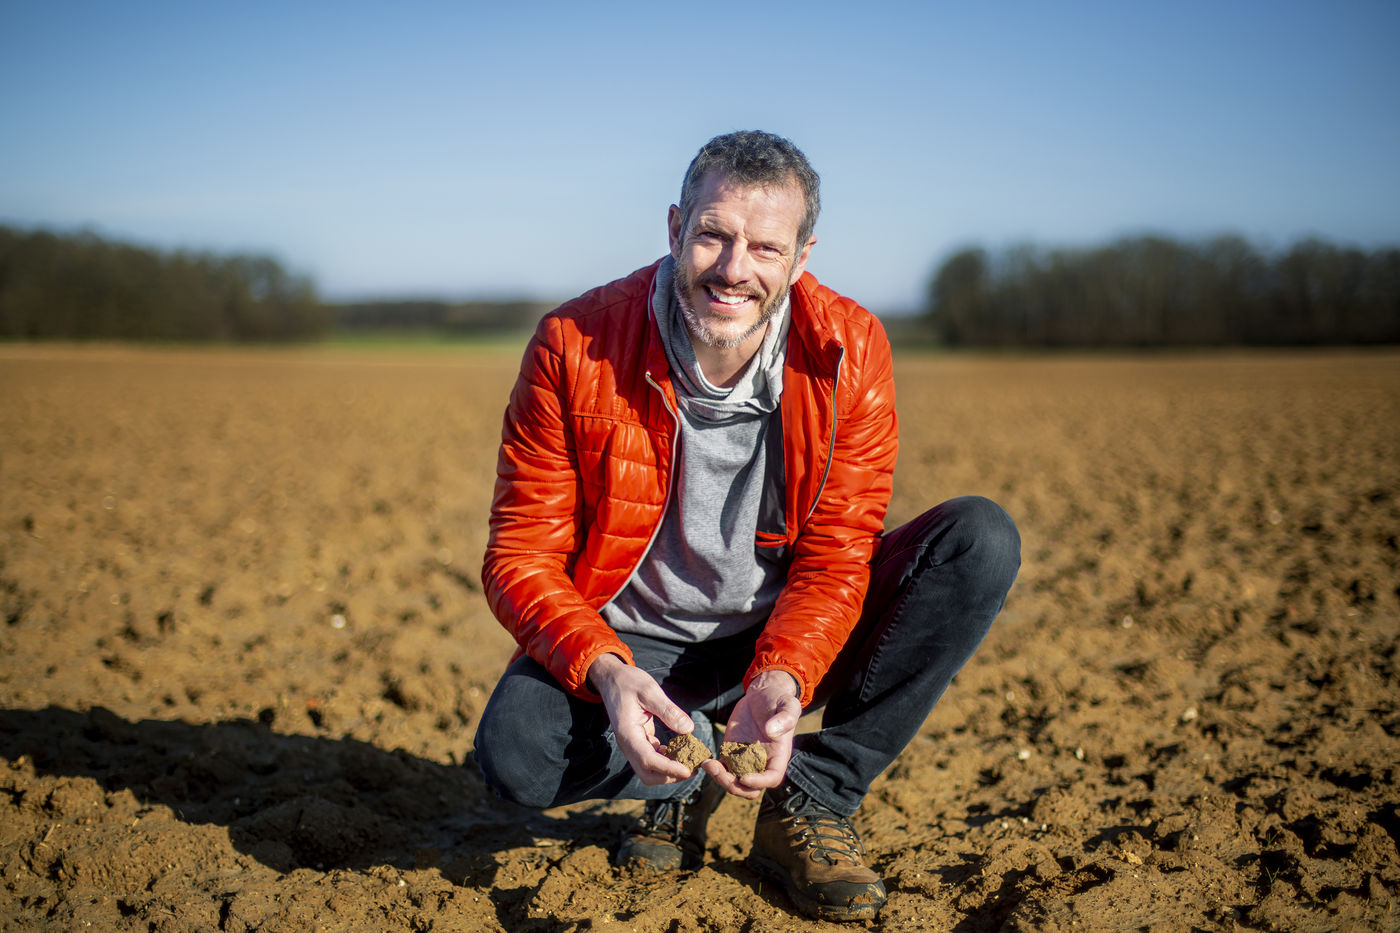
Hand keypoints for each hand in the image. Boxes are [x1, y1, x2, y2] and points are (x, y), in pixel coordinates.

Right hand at [587, 653, 696, 785]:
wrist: (612, 679)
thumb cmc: (628, 682)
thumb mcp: (649, 691)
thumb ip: (668, 711)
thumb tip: (688, 729)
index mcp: (628, 734)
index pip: (648, 761)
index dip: (669, 769)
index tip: (688, 770)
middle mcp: (628, 744)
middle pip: (647, 774)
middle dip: (669, 776)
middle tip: (692, 769)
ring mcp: (633, 744)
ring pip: (650, 769)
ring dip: (669, 770)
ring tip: (691, 761)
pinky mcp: (639, 741)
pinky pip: (653, 757)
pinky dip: (667, 759)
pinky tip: (682, 750)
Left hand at [702, 669, 801, 799]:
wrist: (762, 694)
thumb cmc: (778, 700)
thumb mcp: (787, 705)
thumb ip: (784, 719)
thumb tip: (771, 731)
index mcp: (779, 756)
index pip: (772, 778)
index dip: (759, 782)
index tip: (744, 776)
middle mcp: (762, 762)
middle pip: (751, 789)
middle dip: (735, 787)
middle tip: (721, 773)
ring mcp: (745, 759)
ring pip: (734, 781)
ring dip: (720, 778)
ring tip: (708, 765)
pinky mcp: (732, 751)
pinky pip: (723, 768)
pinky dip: (714, 769)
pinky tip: (705, 761)